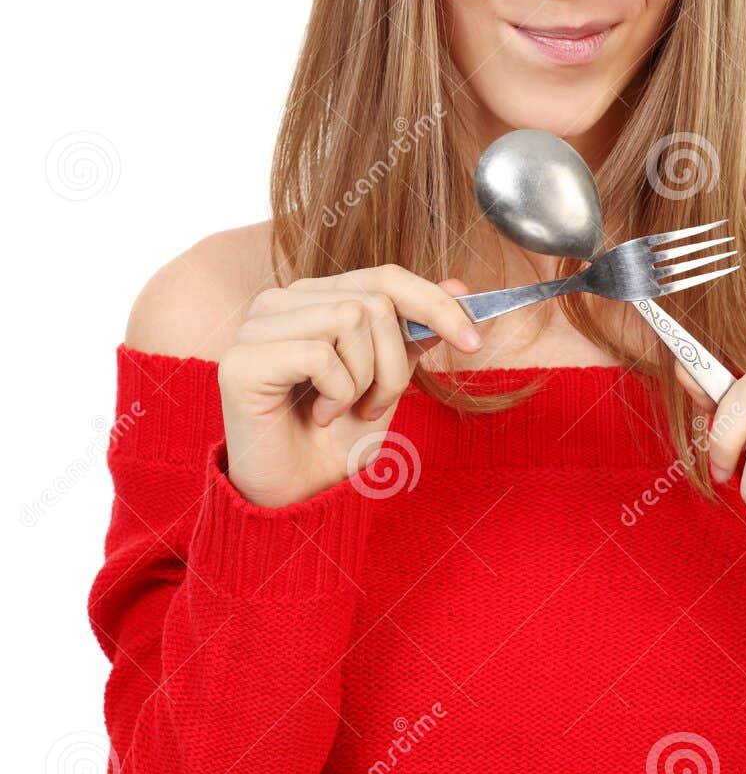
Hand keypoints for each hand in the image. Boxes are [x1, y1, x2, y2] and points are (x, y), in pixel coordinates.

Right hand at [218, 267, 480, 508]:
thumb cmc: (336, 440)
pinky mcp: (242, 359)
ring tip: (343, 410)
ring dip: (366, 381)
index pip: (385, 277)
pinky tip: (319, 417)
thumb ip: (413, 334)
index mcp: (313, 298)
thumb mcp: (388, 382)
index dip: (436, 304)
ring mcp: (256, 326)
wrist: (297, 497)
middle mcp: (280, 302)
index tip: (475, 341)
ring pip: (351, 319)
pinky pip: (321, 355)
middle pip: (375, 300)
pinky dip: (338, 394)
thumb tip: (459, 287)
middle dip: (396, 364)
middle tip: (375, 406)